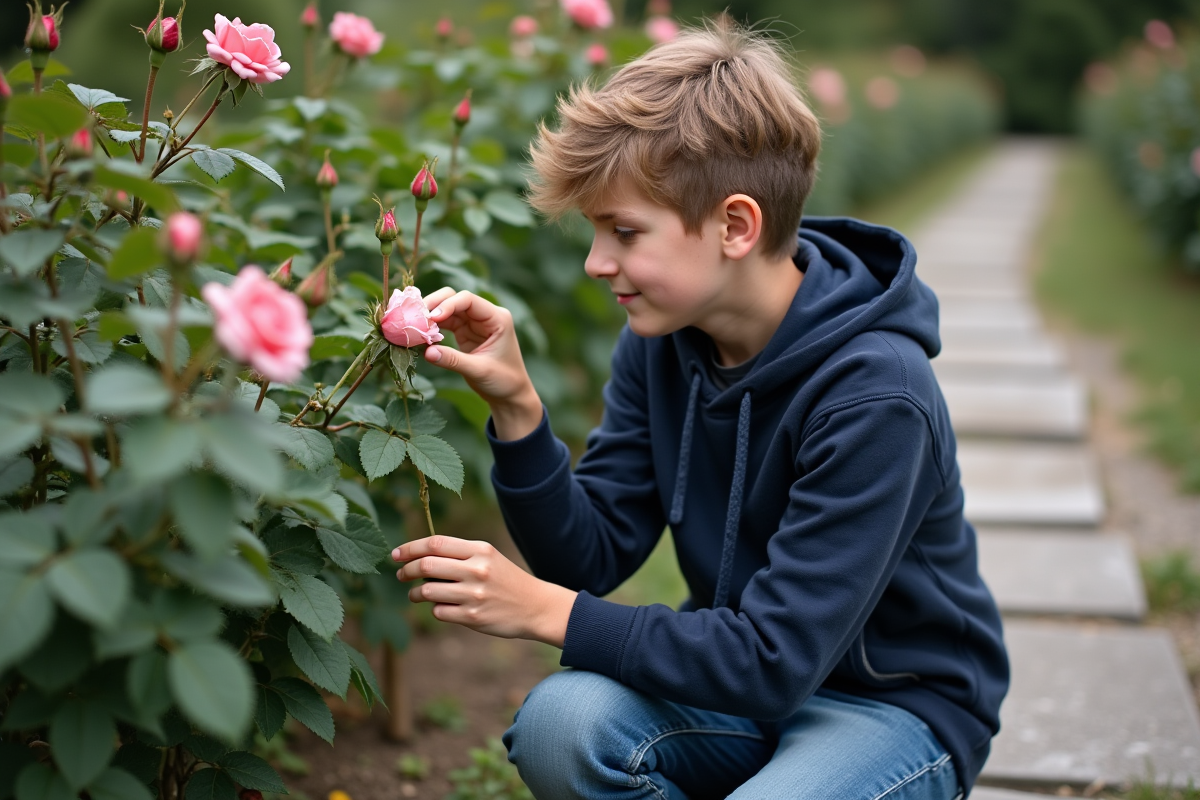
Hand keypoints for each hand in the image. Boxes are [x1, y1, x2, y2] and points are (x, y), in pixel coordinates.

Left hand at [392, 535, 576, 646]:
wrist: (535, 606)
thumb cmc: (505, 580)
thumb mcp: (488, 557)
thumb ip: (458, 554)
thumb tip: (418, 556)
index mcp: (480, 550)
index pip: (435, 544)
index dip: (410, 548)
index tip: (396, 555)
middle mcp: (477, 570)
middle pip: (427, 565)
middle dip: (407, 570)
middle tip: (401, 575)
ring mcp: (475, 594)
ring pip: (428, 591)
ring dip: (416, 593)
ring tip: (417, 594)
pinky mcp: (473, 617)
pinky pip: (439, 612)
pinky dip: (435, 609)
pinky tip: (442, 607)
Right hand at [421, 288, 541, 438]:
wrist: (509, 395)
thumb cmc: (503, 381)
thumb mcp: (479, 371)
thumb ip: (453, 360)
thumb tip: (427, 352)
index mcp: (497, 318)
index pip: (469, 300)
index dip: (448, 305)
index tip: (431, 318)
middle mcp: (485, 316)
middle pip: (455, 298)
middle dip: (435, 305)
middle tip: (416, 318)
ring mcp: (473, 323)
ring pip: (446, 309)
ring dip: (430, 317)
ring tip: (413, 326)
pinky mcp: (464, 333)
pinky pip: (444, 324)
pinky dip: (432, 328)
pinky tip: (420, 335)